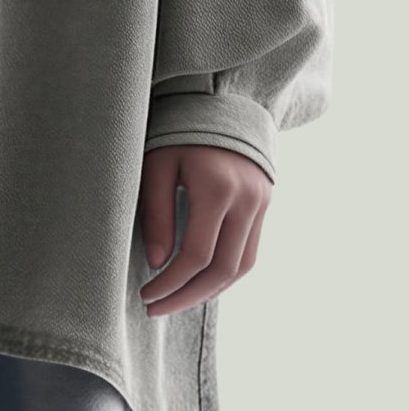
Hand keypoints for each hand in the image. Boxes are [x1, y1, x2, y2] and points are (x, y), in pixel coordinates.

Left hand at [137, 143, 272, 315]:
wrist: (220, 101)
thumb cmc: (178, 130)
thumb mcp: (157, 163)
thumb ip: (156, 213)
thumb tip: (157, 264)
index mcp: (216, 187)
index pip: (195, 255)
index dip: (170, 283)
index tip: (146, 295)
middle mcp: (246, 200)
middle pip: (222, 269)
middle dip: (188, 296)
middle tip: (156, 308)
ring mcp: (261, 204)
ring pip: (241, 267)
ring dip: (210, 291)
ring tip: (177, 300)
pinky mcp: (265, 205)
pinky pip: (249, 252)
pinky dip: (226, 273)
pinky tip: (200, 281)